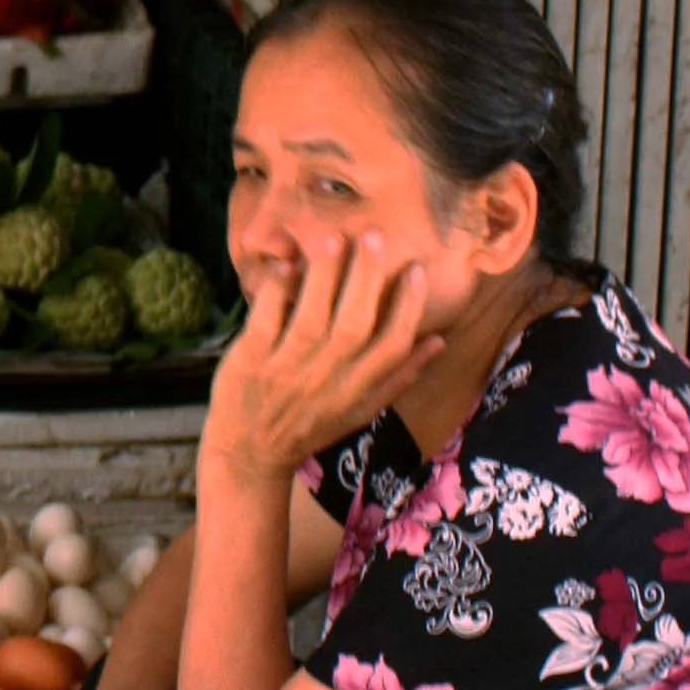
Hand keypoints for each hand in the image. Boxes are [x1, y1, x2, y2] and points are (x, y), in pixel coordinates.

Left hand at [204, 231, 441, 488]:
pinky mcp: (251, 362)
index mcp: (358, 389)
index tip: (414, 269)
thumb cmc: (311, 423)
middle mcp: (327, 378)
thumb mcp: (361, 408)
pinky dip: (276, 292)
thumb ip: (399, 375)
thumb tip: (439, 340)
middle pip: (355, 324)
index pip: (393, 345)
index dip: (408, 307)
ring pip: (312, 318)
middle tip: (374, 236)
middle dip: (367, 279)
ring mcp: (288, 370)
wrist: (250, 453)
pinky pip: (266, 320)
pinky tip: (286, 265)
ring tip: (333, 238)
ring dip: (324, 277)